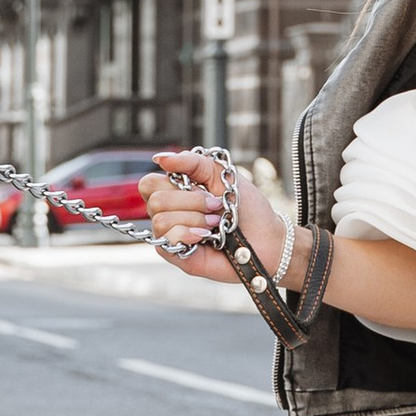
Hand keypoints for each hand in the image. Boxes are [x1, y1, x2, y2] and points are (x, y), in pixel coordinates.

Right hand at [147, 149, 291, 287]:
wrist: (266, 238)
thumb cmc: (246, 207)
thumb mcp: (221, 173)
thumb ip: (191, 162)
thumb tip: (159, 158)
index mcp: (176, 193)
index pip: (148, 184)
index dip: (168, 182)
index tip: (198, 186)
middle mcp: (170, 214)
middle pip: (154, 200)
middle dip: (190, 201)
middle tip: (215, 207)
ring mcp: (172, 236)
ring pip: (159, 220)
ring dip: (193, 218)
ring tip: (214, 224)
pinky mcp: (178, 256)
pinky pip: (166, 241)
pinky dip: (188, 234)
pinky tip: (206, 237)